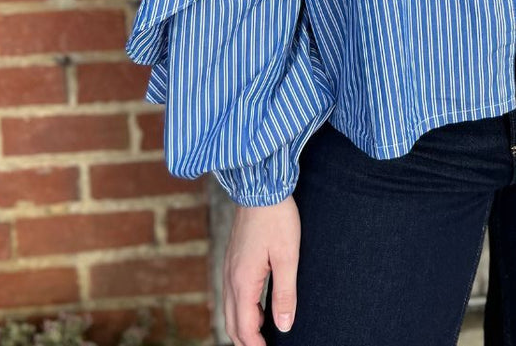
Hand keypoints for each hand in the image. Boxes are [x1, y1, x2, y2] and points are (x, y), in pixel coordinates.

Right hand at [223, 195, 299, 344]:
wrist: (259, 185)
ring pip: (230, 308)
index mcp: (243, 281)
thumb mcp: (287, 256)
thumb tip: (283, 327)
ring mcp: (229, 267)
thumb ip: (284, 293)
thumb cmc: (276, 218)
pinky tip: (257, 306)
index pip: (245, 328)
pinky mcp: (233, 258)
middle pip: (232, 323)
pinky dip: (241, 308)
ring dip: (243, 325)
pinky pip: (232, 293)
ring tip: (263, 333)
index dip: (257, 345)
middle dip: (246, 340)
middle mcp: (230, 277)